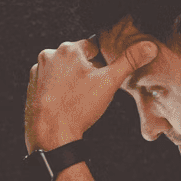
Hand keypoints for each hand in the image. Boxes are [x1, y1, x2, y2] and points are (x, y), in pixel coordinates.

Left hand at [25, 36, 157, 151]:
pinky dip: (61, 90)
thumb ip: (129, 61)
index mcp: (68, 49)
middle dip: (88, 72)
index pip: (94, 46)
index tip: (104, 76)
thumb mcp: (109, 82)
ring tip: (80, 99)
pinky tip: (68, 103)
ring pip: (65, 71)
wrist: (51, 134)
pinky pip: (52, 83)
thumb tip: (148, 46)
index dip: (103, 62)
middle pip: (78, 59)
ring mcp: (38, 71)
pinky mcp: (32, 86)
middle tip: (93, 91)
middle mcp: (50, 56)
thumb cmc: (77, 107)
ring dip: (74, 81)